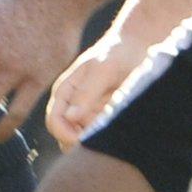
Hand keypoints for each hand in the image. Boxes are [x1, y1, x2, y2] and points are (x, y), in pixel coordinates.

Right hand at [45, 31, 148, 149]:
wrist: (138, 48)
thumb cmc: (117, 53)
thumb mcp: (103, 69)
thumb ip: (87, 92)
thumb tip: (70, 117)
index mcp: (65, 92)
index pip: (54, 121)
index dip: (64, 134)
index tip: (83, 140)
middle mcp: (72, 106)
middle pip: (65, 137)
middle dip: (79, 144)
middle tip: (102, 139)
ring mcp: (88, 114)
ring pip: (83, 141)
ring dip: (96, 141)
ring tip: (116, 127)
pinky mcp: (103, 119)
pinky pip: (101, 136)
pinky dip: (108, 138)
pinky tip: (121, 127)